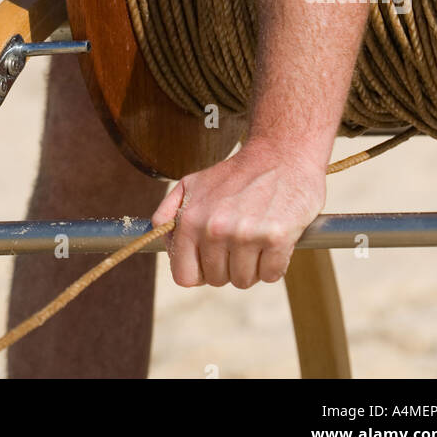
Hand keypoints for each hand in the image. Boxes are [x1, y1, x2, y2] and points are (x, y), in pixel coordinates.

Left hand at [151, 141, 325, 288]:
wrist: (281, 155)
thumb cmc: (237, 174)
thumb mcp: (194, 183)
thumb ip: (170, 209)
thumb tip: (155, 231)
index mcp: (191, 219)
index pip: (184, 275)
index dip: (199, 272)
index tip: (211, 261)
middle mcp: (215, 229)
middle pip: (217, 280)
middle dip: (229, 266)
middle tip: (239, 240)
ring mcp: (245, 235)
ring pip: (244, 280)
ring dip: (252, 266)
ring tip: (256, 236)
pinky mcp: (276, 238)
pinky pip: (270, 275)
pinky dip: (274, 263)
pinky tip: (273, 239)